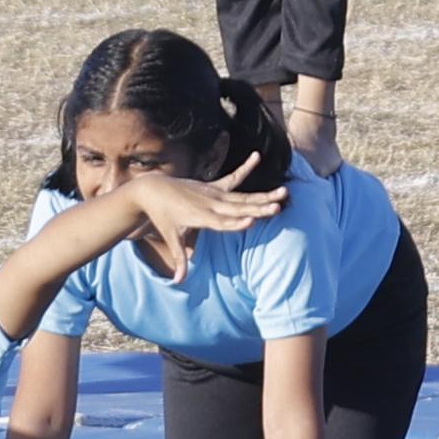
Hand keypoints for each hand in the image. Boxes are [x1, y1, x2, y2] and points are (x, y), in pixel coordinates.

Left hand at [123, 165, 284, 247]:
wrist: (154, 190)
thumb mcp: (170, 237)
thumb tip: (178, 282)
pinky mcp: (214, 186)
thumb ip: (179, 258)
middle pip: (239, 208)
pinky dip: (245, 168)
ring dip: (263, 195)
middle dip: (259, 208)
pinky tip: (256, 156)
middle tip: (278, 207)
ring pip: (243, 196)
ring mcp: (214, 193)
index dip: (237, 223)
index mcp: (201, 217)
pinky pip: (234, 177)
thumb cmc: (163, 217)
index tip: (252, 221)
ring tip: (284, 192)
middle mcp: (211, 204)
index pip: (222, 222)